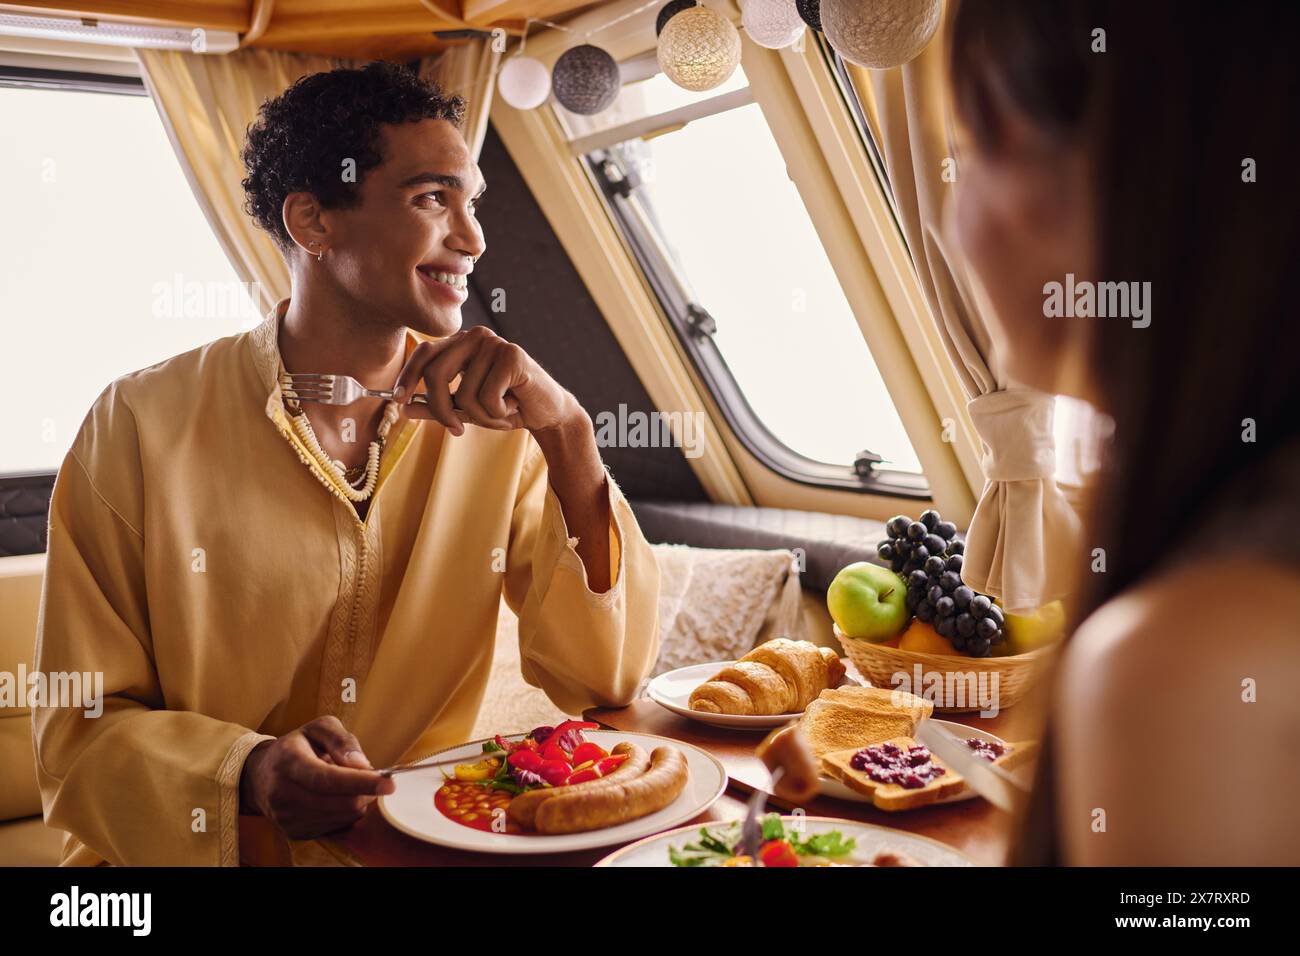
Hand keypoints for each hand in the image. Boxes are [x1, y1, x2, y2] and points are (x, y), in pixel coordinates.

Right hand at [238, 716, 394, 838]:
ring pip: (342, 818)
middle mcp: (282, 794)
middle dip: (365, 792)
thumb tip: (362, 765)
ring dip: (357, 803)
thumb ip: (342, 740)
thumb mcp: (318, 728)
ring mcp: (286, 817)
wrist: (261, 775)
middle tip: (372, 779)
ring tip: (350, 786)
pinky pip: (335, 828)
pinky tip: (338, 799)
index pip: (327, 779)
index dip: (360, 782)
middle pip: (338, 803)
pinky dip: (346, 814)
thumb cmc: (296, 747)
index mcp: (288, 762)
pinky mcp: (294, 832)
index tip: (388, 783)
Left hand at [393, 325, 580, 435]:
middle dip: (442, 410)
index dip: (407, 376)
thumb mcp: (465, 409)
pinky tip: (513, 405)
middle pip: (436, 374)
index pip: (424, 353)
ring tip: (500, 412)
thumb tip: (404, 407)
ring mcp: (494, 343)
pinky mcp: (512, 356)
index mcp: (461, 343)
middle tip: (456, 430)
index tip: (398, 401)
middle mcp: (475, 337)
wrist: (546, 412)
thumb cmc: (505, 406)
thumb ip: (436, 405)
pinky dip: (498, 413)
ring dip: (481, 416)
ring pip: (464, 393)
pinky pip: (487, 397)